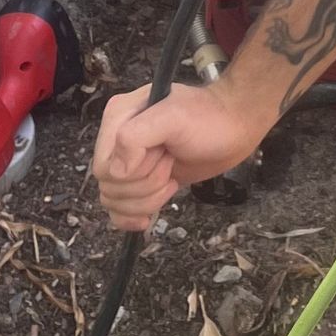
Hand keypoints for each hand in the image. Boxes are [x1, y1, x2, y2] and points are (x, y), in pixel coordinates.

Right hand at [94, 80, 268, 232]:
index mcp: (118, 118)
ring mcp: (129, 163)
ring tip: (171, 178)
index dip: (133, 172)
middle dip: (145, 185)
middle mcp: (117, 140)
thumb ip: (136, 137)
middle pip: (108, 187)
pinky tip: (148, 217)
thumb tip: (116, 172)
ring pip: (113, 202)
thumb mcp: (173, 117)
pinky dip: (131, 218)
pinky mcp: (141, 183)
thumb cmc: (208, 120)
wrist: (233, 130)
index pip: (102, 165)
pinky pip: (118, 211)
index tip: (163, 156)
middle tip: (170, 163)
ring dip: (147, 199)